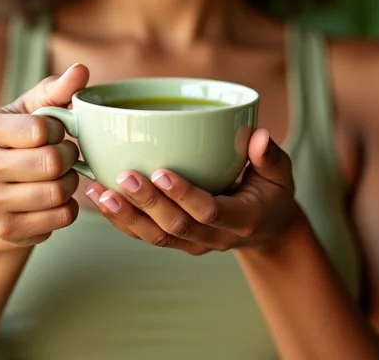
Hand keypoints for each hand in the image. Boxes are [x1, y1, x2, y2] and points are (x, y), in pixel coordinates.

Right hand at [0, 63, 88, 250]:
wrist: (4, 190)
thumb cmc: (25, 139)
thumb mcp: (37, 108)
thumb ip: (59, 88)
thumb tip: (81, 70)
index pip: (42, 130)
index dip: (60, 130)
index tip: (55, 132)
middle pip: (51, 163)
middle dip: (69, 157)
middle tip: (65, 155)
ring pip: (57, 192)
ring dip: (71, 183)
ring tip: (62, 175)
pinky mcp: (6, 229)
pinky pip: (60, 218)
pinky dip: (68, 207)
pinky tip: (56, 198)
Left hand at [85, 128, 295, 255]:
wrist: (266, 228)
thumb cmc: (271, 192)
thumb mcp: (280, 173)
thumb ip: (269, 155)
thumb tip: (258, 135)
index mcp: (242, 218)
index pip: (209, 211)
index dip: (184, 195)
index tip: (161, 172)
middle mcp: (215, 237)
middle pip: (176, 226)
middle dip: (147, 203)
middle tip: (124, 176)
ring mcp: (194, 243)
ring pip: (155, 236)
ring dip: (125, 216)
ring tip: (98, 192)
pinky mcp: (177, 242)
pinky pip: (146, 236)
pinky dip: (121, 220)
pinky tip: (98, 199)